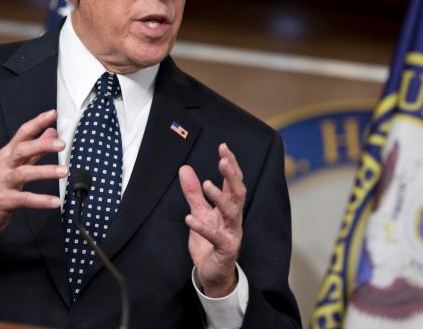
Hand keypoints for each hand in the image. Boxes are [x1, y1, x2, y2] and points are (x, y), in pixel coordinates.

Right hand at [0, 109, 67, 247]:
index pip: (23, 133)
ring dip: (45, 171)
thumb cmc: (0, 184)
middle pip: (22, 150)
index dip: (37, 122)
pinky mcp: (4, 200)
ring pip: (24, 173)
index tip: (53, 114)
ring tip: (64, 171)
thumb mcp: (16, 164)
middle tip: (61, 144)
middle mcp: (4, 165)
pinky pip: (25, 199)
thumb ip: (35, 149)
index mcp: (8, 154)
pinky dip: (41, 200)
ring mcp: (3, 182)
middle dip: (42, 144)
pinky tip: (56, 201)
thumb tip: (52, 132)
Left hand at [179, 143, 244, 297]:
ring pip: (232, 212)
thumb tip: (185, 169)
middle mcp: (234, 218)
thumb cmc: (209, 242)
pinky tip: (189, 218)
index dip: (231, 164)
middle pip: (238, 192)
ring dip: (220, 197)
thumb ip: (193, 193)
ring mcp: (232, 233)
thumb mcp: (199, 213)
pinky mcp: (225, 249)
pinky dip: (203, 227)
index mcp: (229, 207)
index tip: (223, 147)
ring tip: (206, 184)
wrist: (212, 274)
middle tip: (223, 161)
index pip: (234, 182)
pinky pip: (215, 236)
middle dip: (232, 176)